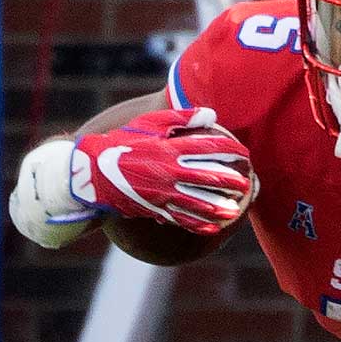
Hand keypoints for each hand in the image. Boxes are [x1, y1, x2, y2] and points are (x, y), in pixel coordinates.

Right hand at [66, 107, 255, 234]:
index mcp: (170, 148)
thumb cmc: (123, 142)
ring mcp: (164, 192)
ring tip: (236, 209)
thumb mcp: (149, 123)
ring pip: (200, 202)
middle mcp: (170, 171)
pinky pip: (183, 219)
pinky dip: (200, 224)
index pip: (209, 148)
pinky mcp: (156, 208)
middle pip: (210, 177)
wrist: (93, 170)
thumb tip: (212, 113)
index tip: (245, 154)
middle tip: (247, 183)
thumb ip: (181, 117)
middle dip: (232, 181)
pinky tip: (215, 227)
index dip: (231, 151)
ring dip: (221, 207)